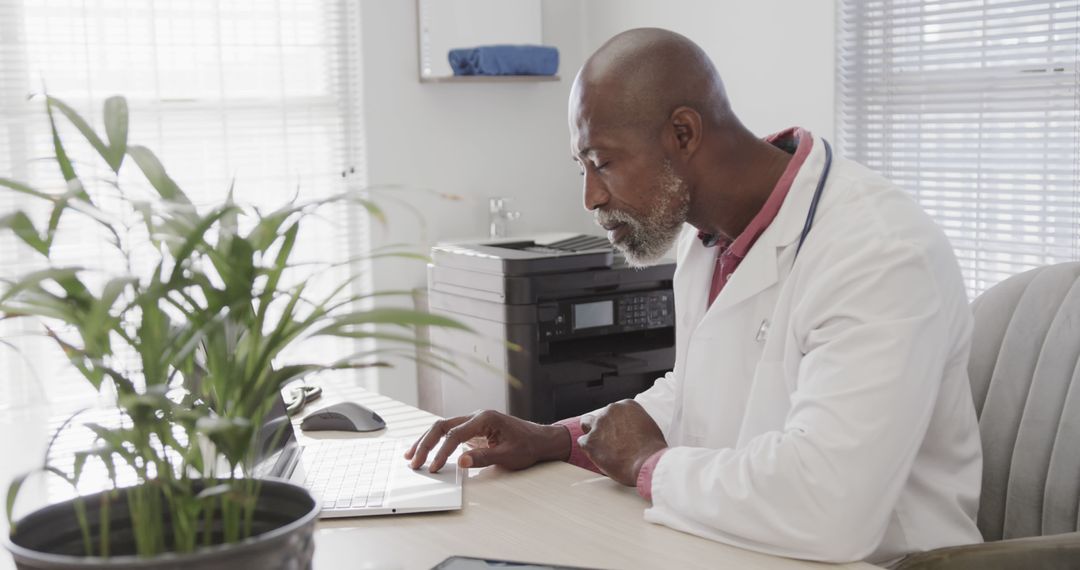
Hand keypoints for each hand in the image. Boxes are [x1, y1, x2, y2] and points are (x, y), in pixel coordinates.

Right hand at [404, 410, 570, 472]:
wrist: (540, 440)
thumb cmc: (528, 446)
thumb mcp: (508, 455)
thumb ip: (484, 457)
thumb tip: (460, 461)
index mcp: (484, 418)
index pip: (455, 434)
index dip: (441, 452)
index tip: (433, 468)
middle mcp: (475, 416)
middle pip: (442, 426)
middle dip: (425, 444)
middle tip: (414, 462)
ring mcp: (473, 422)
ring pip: (442, 428)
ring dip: (426, 441)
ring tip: (411, 456)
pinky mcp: (472, 429)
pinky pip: (448, 433)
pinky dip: (435, 441)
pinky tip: (424, 450)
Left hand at [579, 399, 666, 486]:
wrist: (647, 463)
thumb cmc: (652, 449)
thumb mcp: (648, 426)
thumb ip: (635, 422)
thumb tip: (630, 430)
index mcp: (626, 405)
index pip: (615, 411)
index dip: (616, 423)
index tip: (620, 433)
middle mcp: (611, 410)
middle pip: (601, 416)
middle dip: (605, 427)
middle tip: (611, 441)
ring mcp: (599, 424)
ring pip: (586, 423)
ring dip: (592, 433)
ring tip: (600, 446)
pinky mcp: (590, 441)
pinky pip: (582, 441)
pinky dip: (589, 449)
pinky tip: (599, 456)